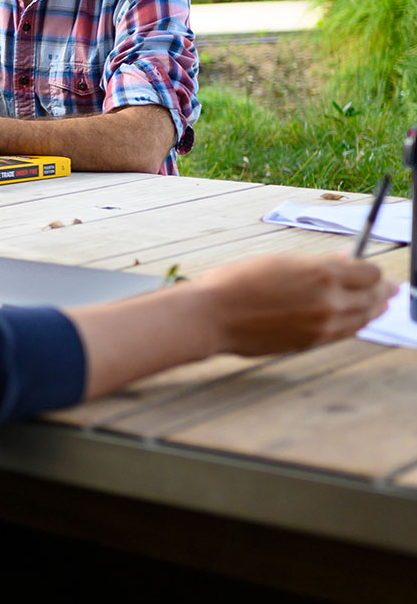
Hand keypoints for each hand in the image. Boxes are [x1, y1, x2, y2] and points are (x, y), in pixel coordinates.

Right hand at [192, 254, 390, 355]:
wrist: (213, 315)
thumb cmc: (238, 282)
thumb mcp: (279, 262)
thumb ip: (317, 265)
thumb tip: (343, 262)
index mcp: (324, 274)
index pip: (370, 273)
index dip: (372, 270)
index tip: (371, 269)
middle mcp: (331, 301)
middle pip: (374, 296)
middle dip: (382, 290)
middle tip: (390, 288)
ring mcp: (323, 325)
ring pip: (364, 318)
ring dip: (374, 309)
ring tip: (380, 305)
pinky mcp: (312, 342)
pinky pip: (345, 333)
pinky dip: (355, 324)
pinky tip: (355, 320)